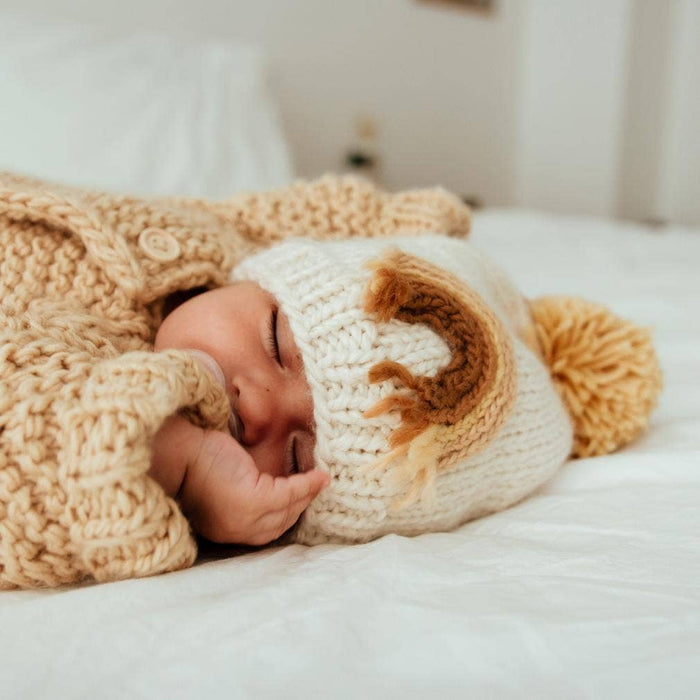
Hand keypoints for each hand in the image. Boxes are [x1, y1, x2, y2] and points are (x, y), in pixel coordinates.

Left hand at [152, 415, 329, 544]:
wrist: (177, 451)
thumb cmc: (196, 461)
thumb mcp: (222, 485)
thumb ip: (244, 493)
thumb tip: (272, 485)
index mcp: (228, 530)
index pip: (268, 530)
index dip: (289, 514)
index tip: (305, 500)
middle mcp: (237, 530)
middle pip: (282, 523)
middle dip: (303, 505)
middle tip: (317, 487)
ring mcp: (245, 517)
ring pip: (288, 508)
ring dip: (308, 494)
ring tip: (321, 480)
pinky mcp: (252, 499)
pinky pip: (289, 493)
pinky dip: (306, 485)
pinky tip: (318, 475)